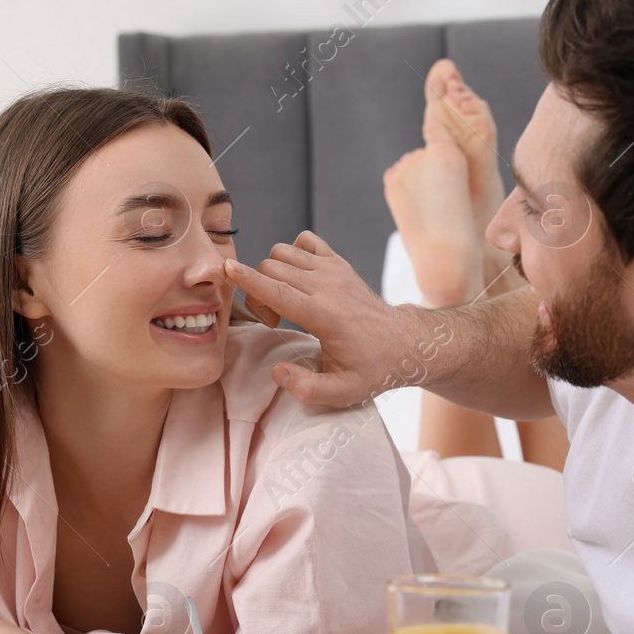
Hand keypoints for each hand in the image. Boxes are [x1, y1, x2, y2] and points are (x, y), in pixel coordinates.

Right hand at [224, 231, 425, 407]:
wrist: (406, 343)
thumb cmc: (373, 368)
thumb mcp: (342, 392)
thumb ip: (306, 388)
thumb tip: (277, 372)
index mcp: (324, 314)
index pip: (278, 290)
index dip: (248, 280)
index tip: (227, 269)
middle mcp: (327, 285)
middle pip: (272, 268)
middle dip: (259, 292)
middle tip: (276, 320)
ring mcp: (334, 270)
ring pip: (284, 252)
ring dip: (273, 273)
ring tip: (287, 301)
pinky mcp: (339, 263)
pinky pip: (305, 241)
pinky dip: (294, 253)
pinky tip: (300, 278)